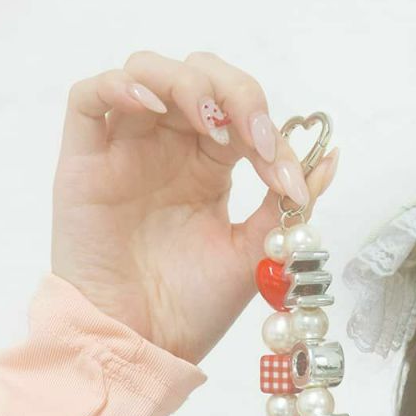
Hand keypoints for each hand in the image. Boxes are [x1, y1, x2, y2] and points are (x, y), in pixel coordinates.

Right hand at [51, 50, 339, 365]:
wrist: (145, 344)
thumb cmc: (192, 307)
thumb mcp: (256, 251)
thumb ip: (290, 203)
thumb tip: (332, 156)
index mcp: (209, 166)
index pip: (242, 116)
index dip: (270, 132)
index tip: (289, 180)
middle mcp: (167, 148)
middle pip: (199, 75)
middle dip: (236, 94)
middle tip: (256, 137)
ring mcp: (124, 149)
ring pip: (148, 72)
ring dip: (188, 83)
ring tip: (212, 123)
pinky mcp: (83, 160)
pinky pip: (88, 98)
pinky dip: (121, 86)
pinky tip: (154, 107)